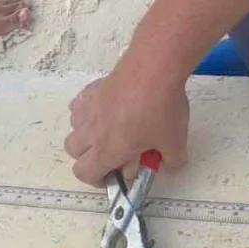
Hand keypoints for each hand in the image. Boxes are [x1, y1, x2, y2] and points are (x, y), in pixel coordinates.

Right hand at [64, 65, 189, 187]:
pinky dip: (87, 111)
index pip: (84, 173)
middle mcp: (92, 131)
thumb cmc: (162, 109)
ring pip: (74, 127)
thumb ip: (173, 161)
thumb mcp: (175, 141)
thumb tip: (170, 166)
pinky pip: (79, 105)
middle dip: (89, 156)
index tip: (115, 174)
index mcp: (108, 150)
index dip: (97, 179)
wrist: (154, 68)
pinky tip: (107, 107)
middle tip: (113, 151)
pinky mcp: (92, 89)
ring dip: (87, 133)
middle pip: (73, 151)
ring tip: (110, 127)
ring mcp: (89, 108)